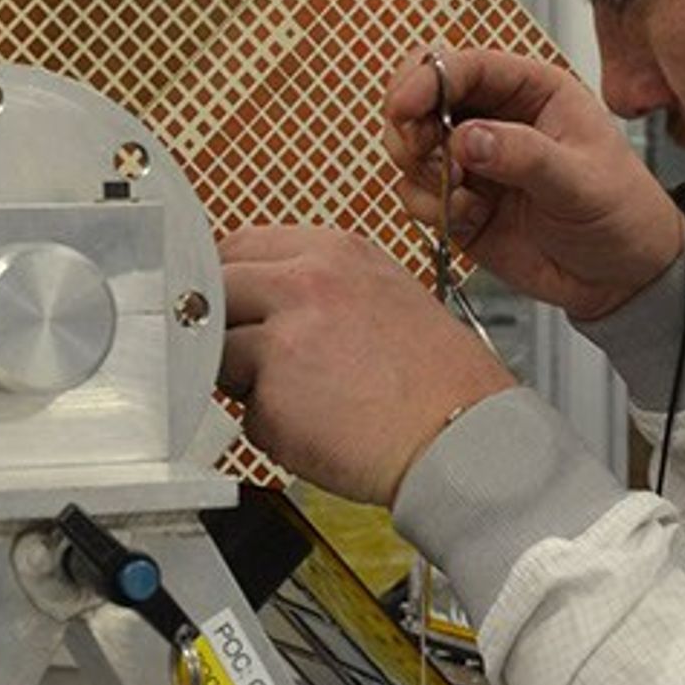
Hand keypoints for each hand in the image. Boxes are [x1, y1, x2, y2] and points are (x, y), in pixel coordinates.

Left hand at [220, 225, 514, 505]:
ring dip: (249, 382)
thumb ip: (320, 287)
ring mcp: (285, 339)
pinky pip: (247, 413)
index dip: (231, 281)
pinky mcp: (273, 396)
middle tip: (264, 359)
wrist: (466, 439)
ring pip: (222, 354)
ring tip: (313, 398)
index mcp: (336, 252)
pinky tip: (322, 427)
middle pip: (217, 293)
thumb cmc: (440, 382)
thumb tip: (264, 298)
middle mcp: (306, 283)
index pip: (241, 245)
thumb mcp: (386, 296)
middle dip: (227, 328)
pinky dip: (272, 429)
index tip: (234, 304)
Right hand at [387, 46, 684, 321]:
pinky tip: (469, 218)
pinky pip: (416, 194)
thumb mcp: (582, 182)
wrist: (622, 278)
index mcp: (533, 91)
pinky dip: (429, 207)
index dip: (427, 79)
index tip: (405, 108)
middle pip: (422, 97)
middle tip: (421, 153)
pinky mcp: (458, 202)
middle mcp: (496, 119)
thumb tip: (467, 139)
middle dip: (409, 124)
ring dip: (420, 171)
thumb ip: (525, 157)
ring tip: (462, 194)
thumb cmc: (622, 213)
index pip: (466, 66)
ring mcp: (473, 161)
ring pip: (412, 146)